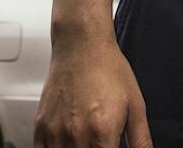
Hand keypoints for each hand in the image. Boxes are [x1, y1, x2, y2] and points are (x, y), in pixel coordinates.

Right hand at [33, 31, 151, 147]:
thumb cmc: (108, 68)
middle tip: (98, 145)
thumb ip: (141, 140)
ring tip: (86, 143)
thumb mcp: (135, 105)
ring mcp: (55, 132)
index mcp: (102, 131)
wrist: (81, 43)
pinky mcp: (41, 127)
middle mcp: (76, 134)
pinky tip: (66, 146)